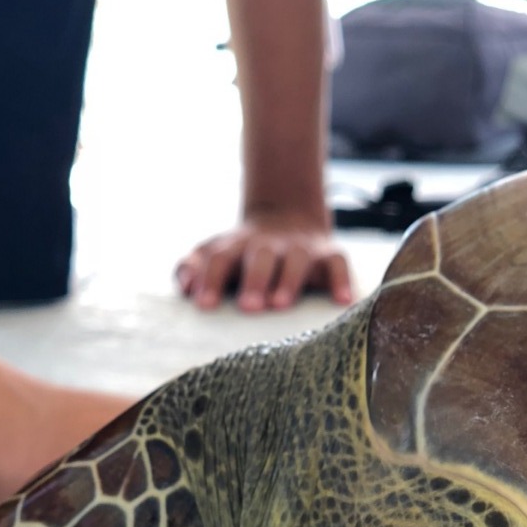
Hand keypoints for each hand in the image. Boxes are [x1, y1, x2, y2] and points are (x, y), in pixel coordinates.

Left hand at [176, 212, 352, 312]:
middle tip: (248, 307)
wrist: (287, 220)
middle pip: (260, 256)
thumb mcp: (216, 254)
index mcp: (236, 246)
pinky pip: (338, 264)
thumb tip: (184, 286)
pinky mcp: (329, 255)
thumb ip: (193, 268)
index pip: (219, 258)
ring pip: (297, 259)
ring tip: (281, 305)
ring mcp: (301, 248)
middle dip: (255, 280)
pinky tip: (342, 301)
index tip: (203, 305)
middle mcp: (268, 245)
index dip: (210, 279)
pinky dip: (341, 280)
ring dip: (289, 280)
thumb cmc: (243, 256)